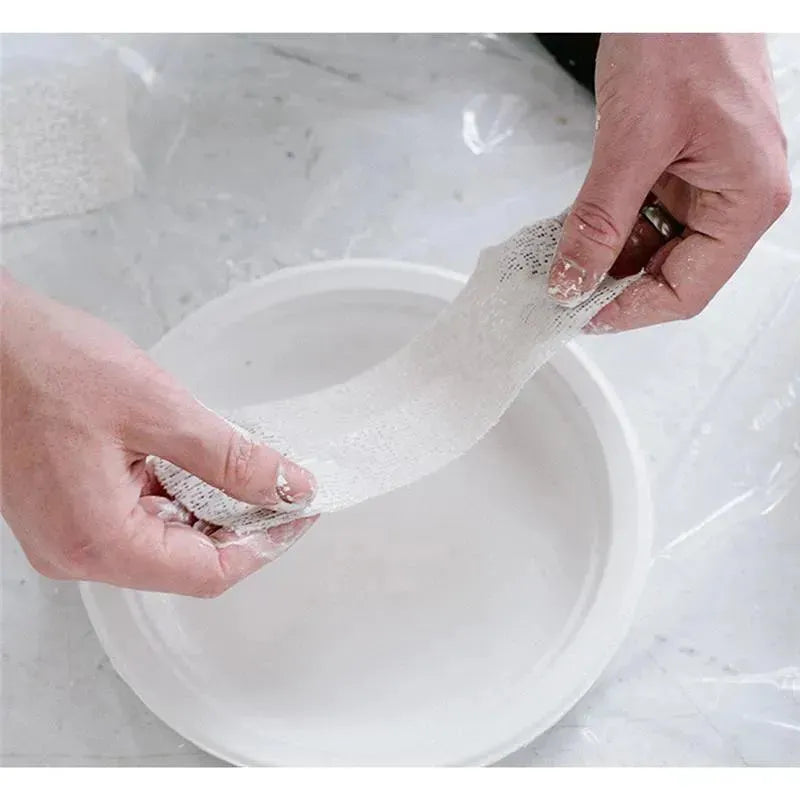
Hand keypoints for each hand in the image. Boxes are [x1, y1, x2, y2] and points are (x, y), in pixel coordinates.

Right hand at [0, 272, 316, 596]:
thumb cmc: (45, 366)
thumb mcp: (158, 410)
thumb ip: (231, 458)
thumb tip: (288, 487)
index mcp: (99, 542)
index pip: (208, 574)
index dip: (266, 544)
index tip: (299, 510)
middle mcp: (79, 552)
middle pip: (188, 561)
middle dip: (241, 522)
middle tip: (279, 480)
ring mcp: (69, 533)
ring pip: (166, 538)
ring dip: (211, 504)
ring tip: (243, 462)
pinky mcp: (68, 509)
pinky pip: (138, 516)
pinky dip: (178, 491)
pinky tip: (198, 456)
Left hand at [548, 33, 790, 330]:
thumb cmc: (684, 36)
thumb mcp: (631, 140)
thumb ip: (599, 221)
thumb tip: (573, 279)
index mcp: (746, 198)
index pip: (687, 289)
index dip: (631, 311)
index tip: (582, 316)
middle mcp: (734, 198)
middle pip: (671, 275)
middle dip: (616, 285)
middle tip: (565, 292)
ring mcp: (708, 185)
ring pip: (654, 250)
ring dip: (609, 259)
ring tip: (565, 262)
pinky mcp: (681, 170)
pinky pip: (644, 218)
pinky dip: (610, 229)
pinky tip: (579, 233)